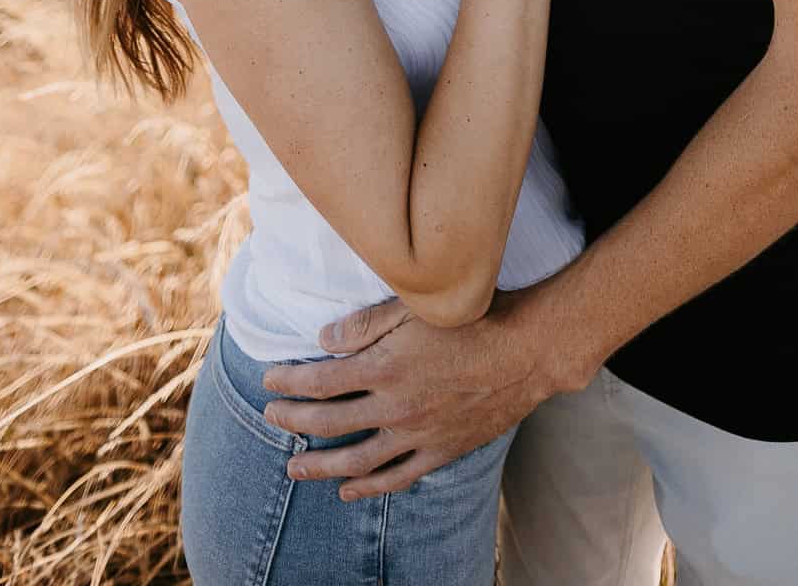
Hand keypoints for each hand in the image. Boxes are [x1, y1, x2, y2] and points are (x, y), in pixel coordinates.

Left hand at [258, 290, 553, 498]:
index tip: (270, 381)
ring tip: (294, 467)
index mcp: (385, 367)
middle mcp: (395, 407)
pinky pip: (397, 478)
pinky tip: (348, 491)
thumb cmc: (472, 319)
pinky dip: (369, 488)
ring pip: (356, 460)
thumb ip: (365, 325)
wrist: (527, 351)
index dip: (290, 382)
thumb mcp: (414, 307)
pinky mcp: (440, 451)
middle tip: (271, 417)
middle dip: (294, 420)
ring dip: (320, 465)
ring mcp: (418, 434)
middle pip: (329, 421)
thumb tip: (322, 339)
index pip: (321, 380)